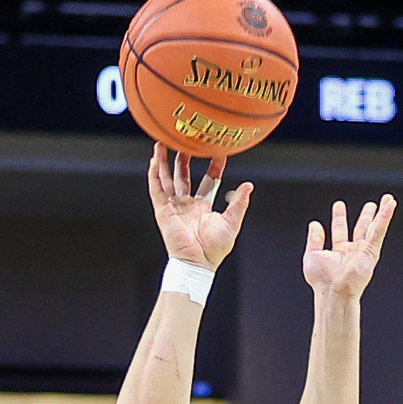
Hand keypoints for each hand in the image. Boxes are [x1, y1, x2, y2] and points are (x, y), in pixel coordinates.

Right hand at [149, 145, 251, 270]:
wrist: (197, 262)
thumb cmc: (214, 249)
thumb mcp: (232, 222)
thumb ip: (240, 203)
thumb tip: (248, 186)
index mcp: (203, 207)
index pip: (208, 181)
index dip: (213, 166)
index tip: (217, 152)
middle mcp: (187, 204)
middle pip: (183, 175)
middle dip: (184, 158)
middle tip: (186, 141)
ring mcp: (174, 206)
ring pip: (167, 178)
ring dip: (164, 161)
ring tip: (163, 143)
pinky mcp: (163, 210)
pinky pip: (156, 189)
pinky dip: (154, 175)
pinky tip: (154, 161)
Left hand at [302, 194, 396, 300]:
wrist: (333, 292)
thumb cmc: (322, 281)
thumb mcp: (312, 255)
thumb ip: (314, 239)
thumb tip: (314, 225)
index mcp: (339, 253)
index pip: (340, 230)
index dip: (339, 217)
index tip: (339, 205)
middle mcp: (352, 253)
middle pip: (361, 229)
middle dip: (366, 216)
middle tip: (371, 205)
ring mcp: (363, 253)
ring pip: (374, 229)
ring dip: (382, 214)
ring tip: (388, 201)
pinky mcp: (371, 253)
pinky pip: (379, 232)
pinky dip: (385, 218)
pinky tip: (389, 206)